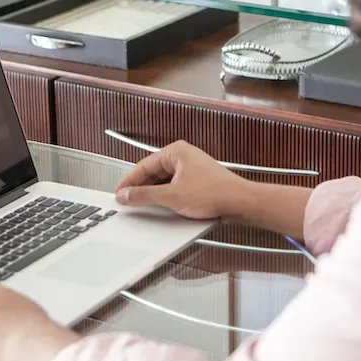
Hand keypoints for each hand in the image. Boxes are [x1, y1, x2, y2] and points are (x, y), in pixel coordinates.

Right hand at [114, 141, 245, 218]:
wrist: (240, 202)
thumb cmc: (214, 193)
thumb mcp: (171, 196)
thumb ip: (144, 195)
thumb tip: (127, 195)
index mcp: (176, 152)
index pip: (143, 165)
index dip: (129, 181)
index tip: (119, 193)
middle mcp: (184, 156)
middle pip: (153, 173)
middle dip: (141, 188)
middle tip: (128, 201)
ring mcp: (192, 169)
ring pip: (164, 181)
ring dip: (154, 194)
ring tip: (144, 206)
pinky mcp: (198, 181)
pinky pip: (175, 187)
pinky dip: (166, 197)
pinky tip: (162, 208)